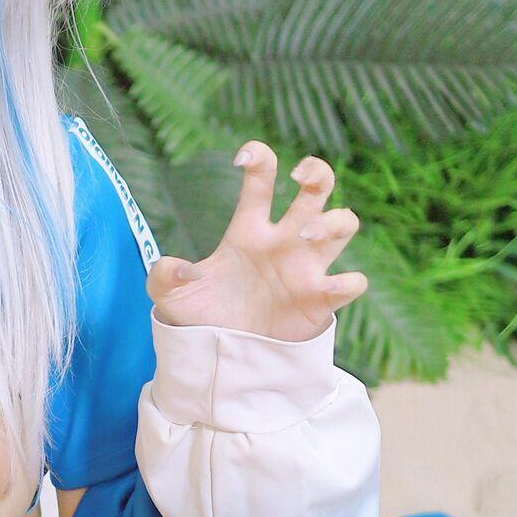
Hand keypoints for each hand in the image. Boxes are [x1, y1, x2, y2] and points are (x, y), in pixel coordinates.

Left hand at [145, 142, 367, 341]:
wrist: (221, 358)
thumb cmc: (201, 318)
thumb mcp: (169, 297)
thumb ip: (164, 276)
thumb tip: (182, 269)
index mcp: (249, 231)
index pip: (262, 180)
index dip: (259, 158)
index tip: (244, 158)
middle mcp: (284, 241)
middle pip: (318, 188)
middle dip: (318, 172)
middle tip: (300, 178)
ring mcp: (306, 268)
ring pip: (344, 223)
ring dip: (332, 222)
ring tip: (303, 236)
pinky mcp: (321, 301)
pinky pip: (353, 282)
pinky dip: (349, 281)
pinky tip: (325, 286)